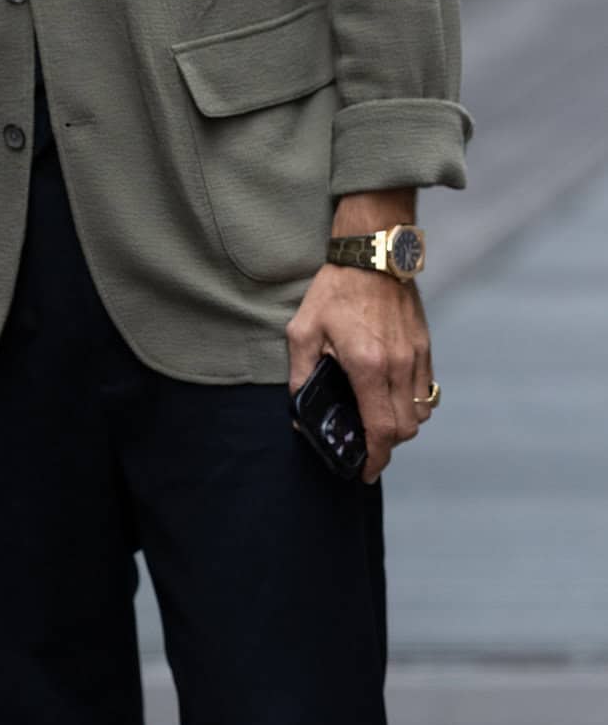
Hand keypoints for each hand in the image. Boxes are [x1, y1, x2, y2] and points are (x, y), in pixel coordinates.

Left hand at [286, 264, 434, 483]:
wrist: (373, 253)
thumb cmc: (335, 290)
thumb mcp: (302, 331)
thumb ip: (300, 375)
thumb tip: (300, 410)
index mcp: (367, 367)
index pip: (381, 430)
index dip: (375, 458)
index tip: (364, 471)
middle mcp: (398, 366)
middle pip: (404, 429)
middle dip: (385, 446)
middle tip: (365, 448)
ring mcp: (416, 356)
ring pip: (419, 413)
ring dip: (400, 425)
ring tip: (377, 422)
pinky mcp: (425, 346)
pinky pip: (426, 390)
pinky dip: (411, 404)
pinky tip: (390, 397)